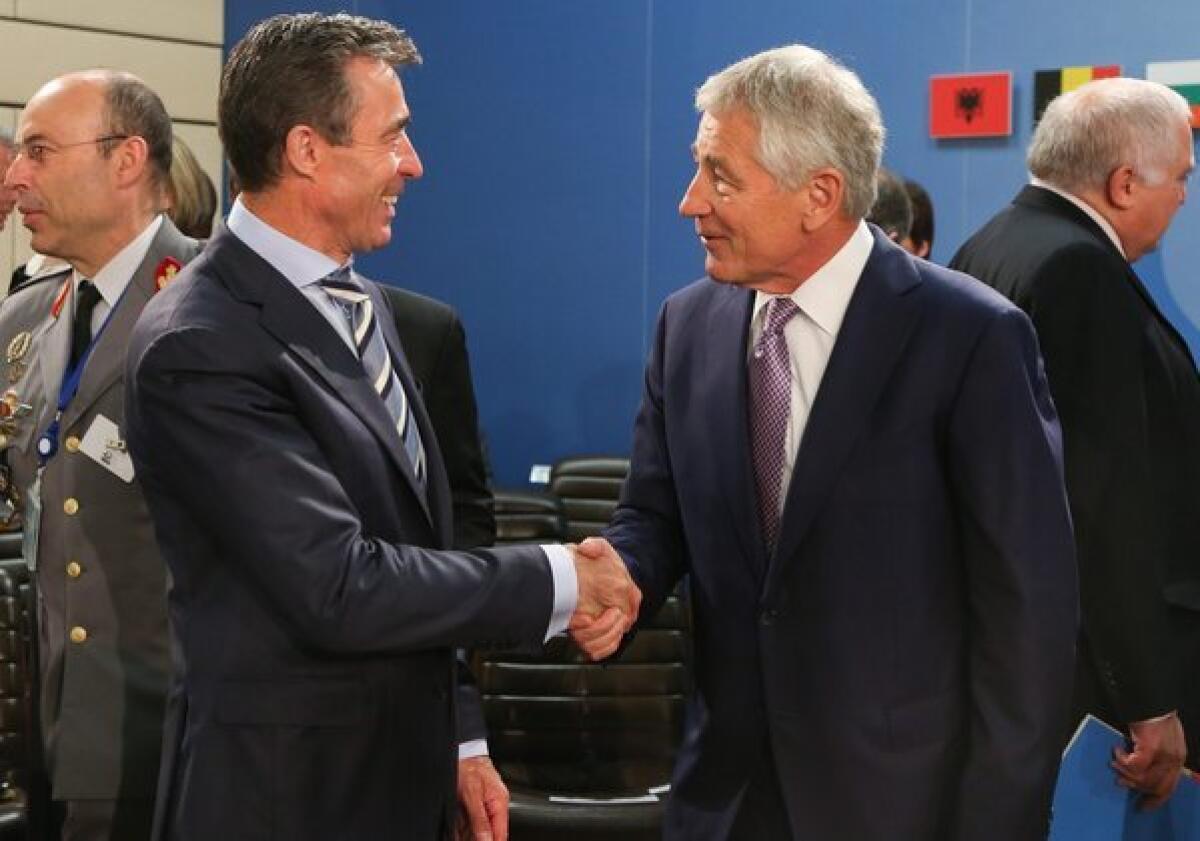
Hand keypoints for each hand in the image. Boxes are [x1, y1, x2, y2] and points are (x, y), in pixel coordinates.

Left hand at [455, 755, 508, 840]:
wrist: (459, 751)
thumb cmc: (468, 765)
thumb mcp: (472, 794)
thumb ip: (480, 819)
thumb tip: (486, 839)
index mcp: (499, 801)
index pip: (500, 832)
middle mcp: (492, 804)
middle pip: (488, 831)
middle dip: (478, 838)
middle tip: (466, 839)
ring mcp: (482, 803)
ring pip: (476, 828)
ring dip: (467, 834)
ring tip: (459, 836)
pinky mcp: (471, 802)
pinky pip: (468, 821)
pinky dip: (461, 828)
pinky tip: (456, 832)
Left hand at [568, 537, 640, 659]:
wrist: (600, 574)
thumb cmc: (602, 563)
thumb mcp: (600, 548)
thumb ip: (595, 546)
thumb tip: (587, 548)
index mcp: (630, 596)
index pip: (620, 619)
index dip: (599, 623)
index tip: (582, 617)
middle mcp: (627, 615)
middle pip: (611, 636)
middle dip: (590, 633)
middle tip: (575, 623)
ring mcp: (618, 627)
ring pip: (605, 646)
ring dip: (588, 641)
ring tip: (575, 630)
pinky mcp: (609, 636)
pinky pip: (601, 652)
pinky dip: (590, 648)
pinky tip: (578, 636)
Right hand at [1112, 712, 1186, 808]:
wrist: (1151, 700)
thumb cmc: (1154, 717)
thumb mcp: (1162, 740)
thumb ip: (1157, 757)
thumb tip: (1141, 774)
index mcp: (1178, 759)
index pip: (1169, 787)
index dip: (1155, 800)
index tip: (1143, 807)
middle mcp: (1173, 760)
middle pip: (1155, 786)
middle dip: (1136, 787)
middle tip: (1120, 782)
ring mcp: (1163, 755)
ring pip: (1142, 778)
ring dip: (1125, 772)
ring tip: (1115, 763)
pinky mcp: (1150, 749)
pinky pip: (1133, 765)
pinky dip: (1122, 760)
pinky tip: (1117, 750)